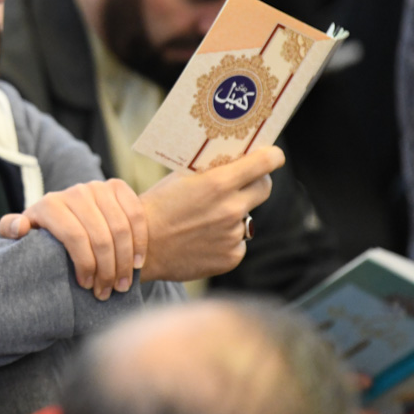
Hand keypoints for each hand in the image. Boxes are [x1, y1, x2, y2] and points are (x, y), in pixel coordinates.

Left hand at [0, 179, 145, 300]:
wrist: (68, 213)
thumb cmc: (44, 231)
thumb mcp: (23, 231)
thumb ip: (11, 229)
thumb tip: (20, 228)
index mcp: (50, 204)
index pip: (75, 237)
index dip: (85, 265)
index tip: (86, 286)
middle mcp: (75, 192)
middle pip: (101, 237)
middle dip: (107, 270)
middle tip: (108, 292)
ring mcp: (98, 187)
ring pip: (121, 228)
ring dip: (126, 261)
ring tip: (123, 284)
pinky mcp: (117, 186)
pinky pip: (136, 214)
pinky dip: (140, 240)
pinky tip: (138, 263)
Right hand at [137, 147, 282, 281]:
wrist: (141, 249)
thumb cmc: (156, 208)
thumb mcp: (179, 179)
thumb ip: (209, 171)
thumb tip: (233, 161)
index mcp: (218, 183)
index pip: (264, 163)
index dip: (272, 156)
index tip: (273, 155)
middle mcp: (231, 209)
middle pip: (264, 188)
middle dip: (256, 182)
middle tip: (244, 183)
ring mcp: (233, 235)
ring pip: (246, 218)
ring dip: (233, 216)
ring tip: (204, 220)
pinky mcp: (231, 257)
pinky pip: (238, 242)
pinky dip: (225, 240)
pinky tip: (202, 240)